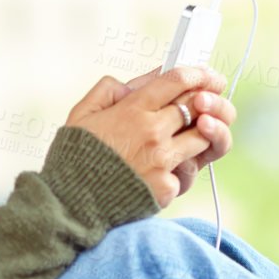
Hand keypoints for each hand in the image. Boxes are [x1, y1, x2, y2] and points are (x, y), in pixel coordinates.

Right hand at [64, 65, 235, 207]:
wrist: (70, 205)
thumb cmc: (74, 159)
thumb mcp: (82, 113)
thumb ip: (108, 90)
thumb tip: (134, 84)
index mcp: (132, 110)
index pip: (177, 81)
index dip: (198, 73)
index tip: (207, 74)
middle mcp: (152, 132)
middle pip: (197, 107)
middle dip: (207, 101)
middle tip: (208, 103)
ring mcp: (162, 160)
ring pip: (202, 139)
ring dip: (198, 136)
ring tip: (181, 140)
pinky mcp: (166, 187)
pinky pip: (185, 172)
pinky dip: (177, 172)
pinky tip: (158, 175)